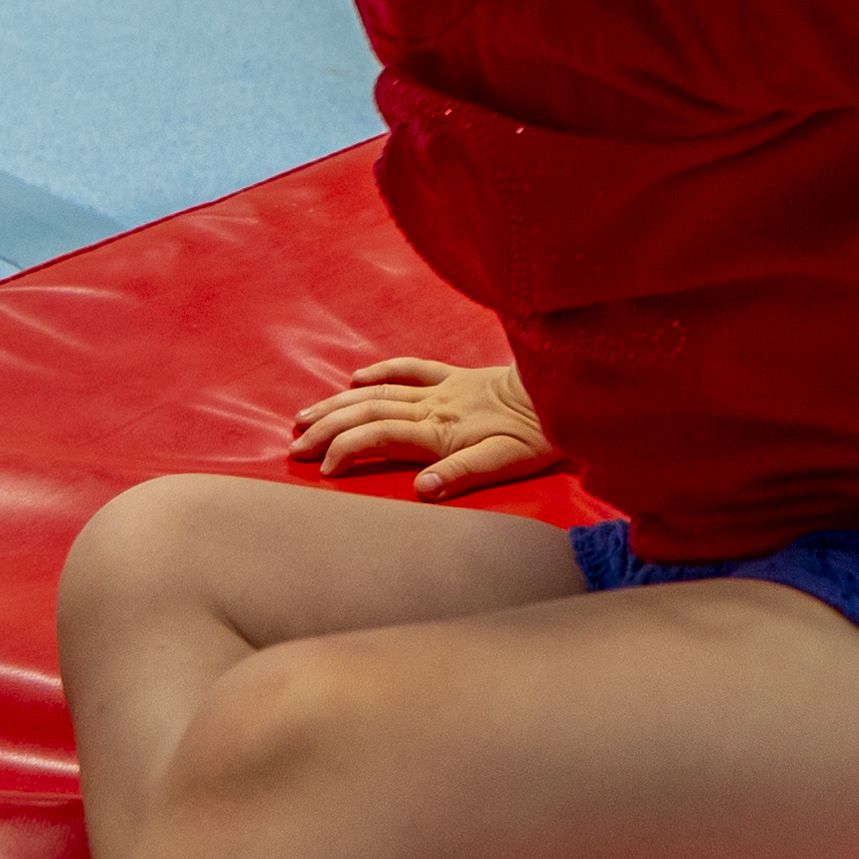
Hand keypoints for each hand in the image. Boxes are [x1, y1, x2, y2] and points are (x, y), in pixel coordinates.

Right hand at [287, 354, 555, 496]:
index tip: (321, 470)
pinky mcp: (456, 375)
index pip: (378, 437)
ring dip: (339, 404)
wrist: (564, 387)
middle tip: (294, 446)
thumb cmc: (538, 433)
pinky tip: (358, 378)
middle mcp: (433, 406)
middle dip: (327, 429)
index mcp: (440, 431)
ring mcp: (442, 387)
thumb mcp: (505, 463)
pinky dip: (381, 372)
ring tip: (306, 416)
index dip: (345, 451)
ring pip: (378, 393)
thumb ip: (462, 475)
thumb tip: (421, 490)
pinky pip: (411, 368)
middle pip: (367, 413)